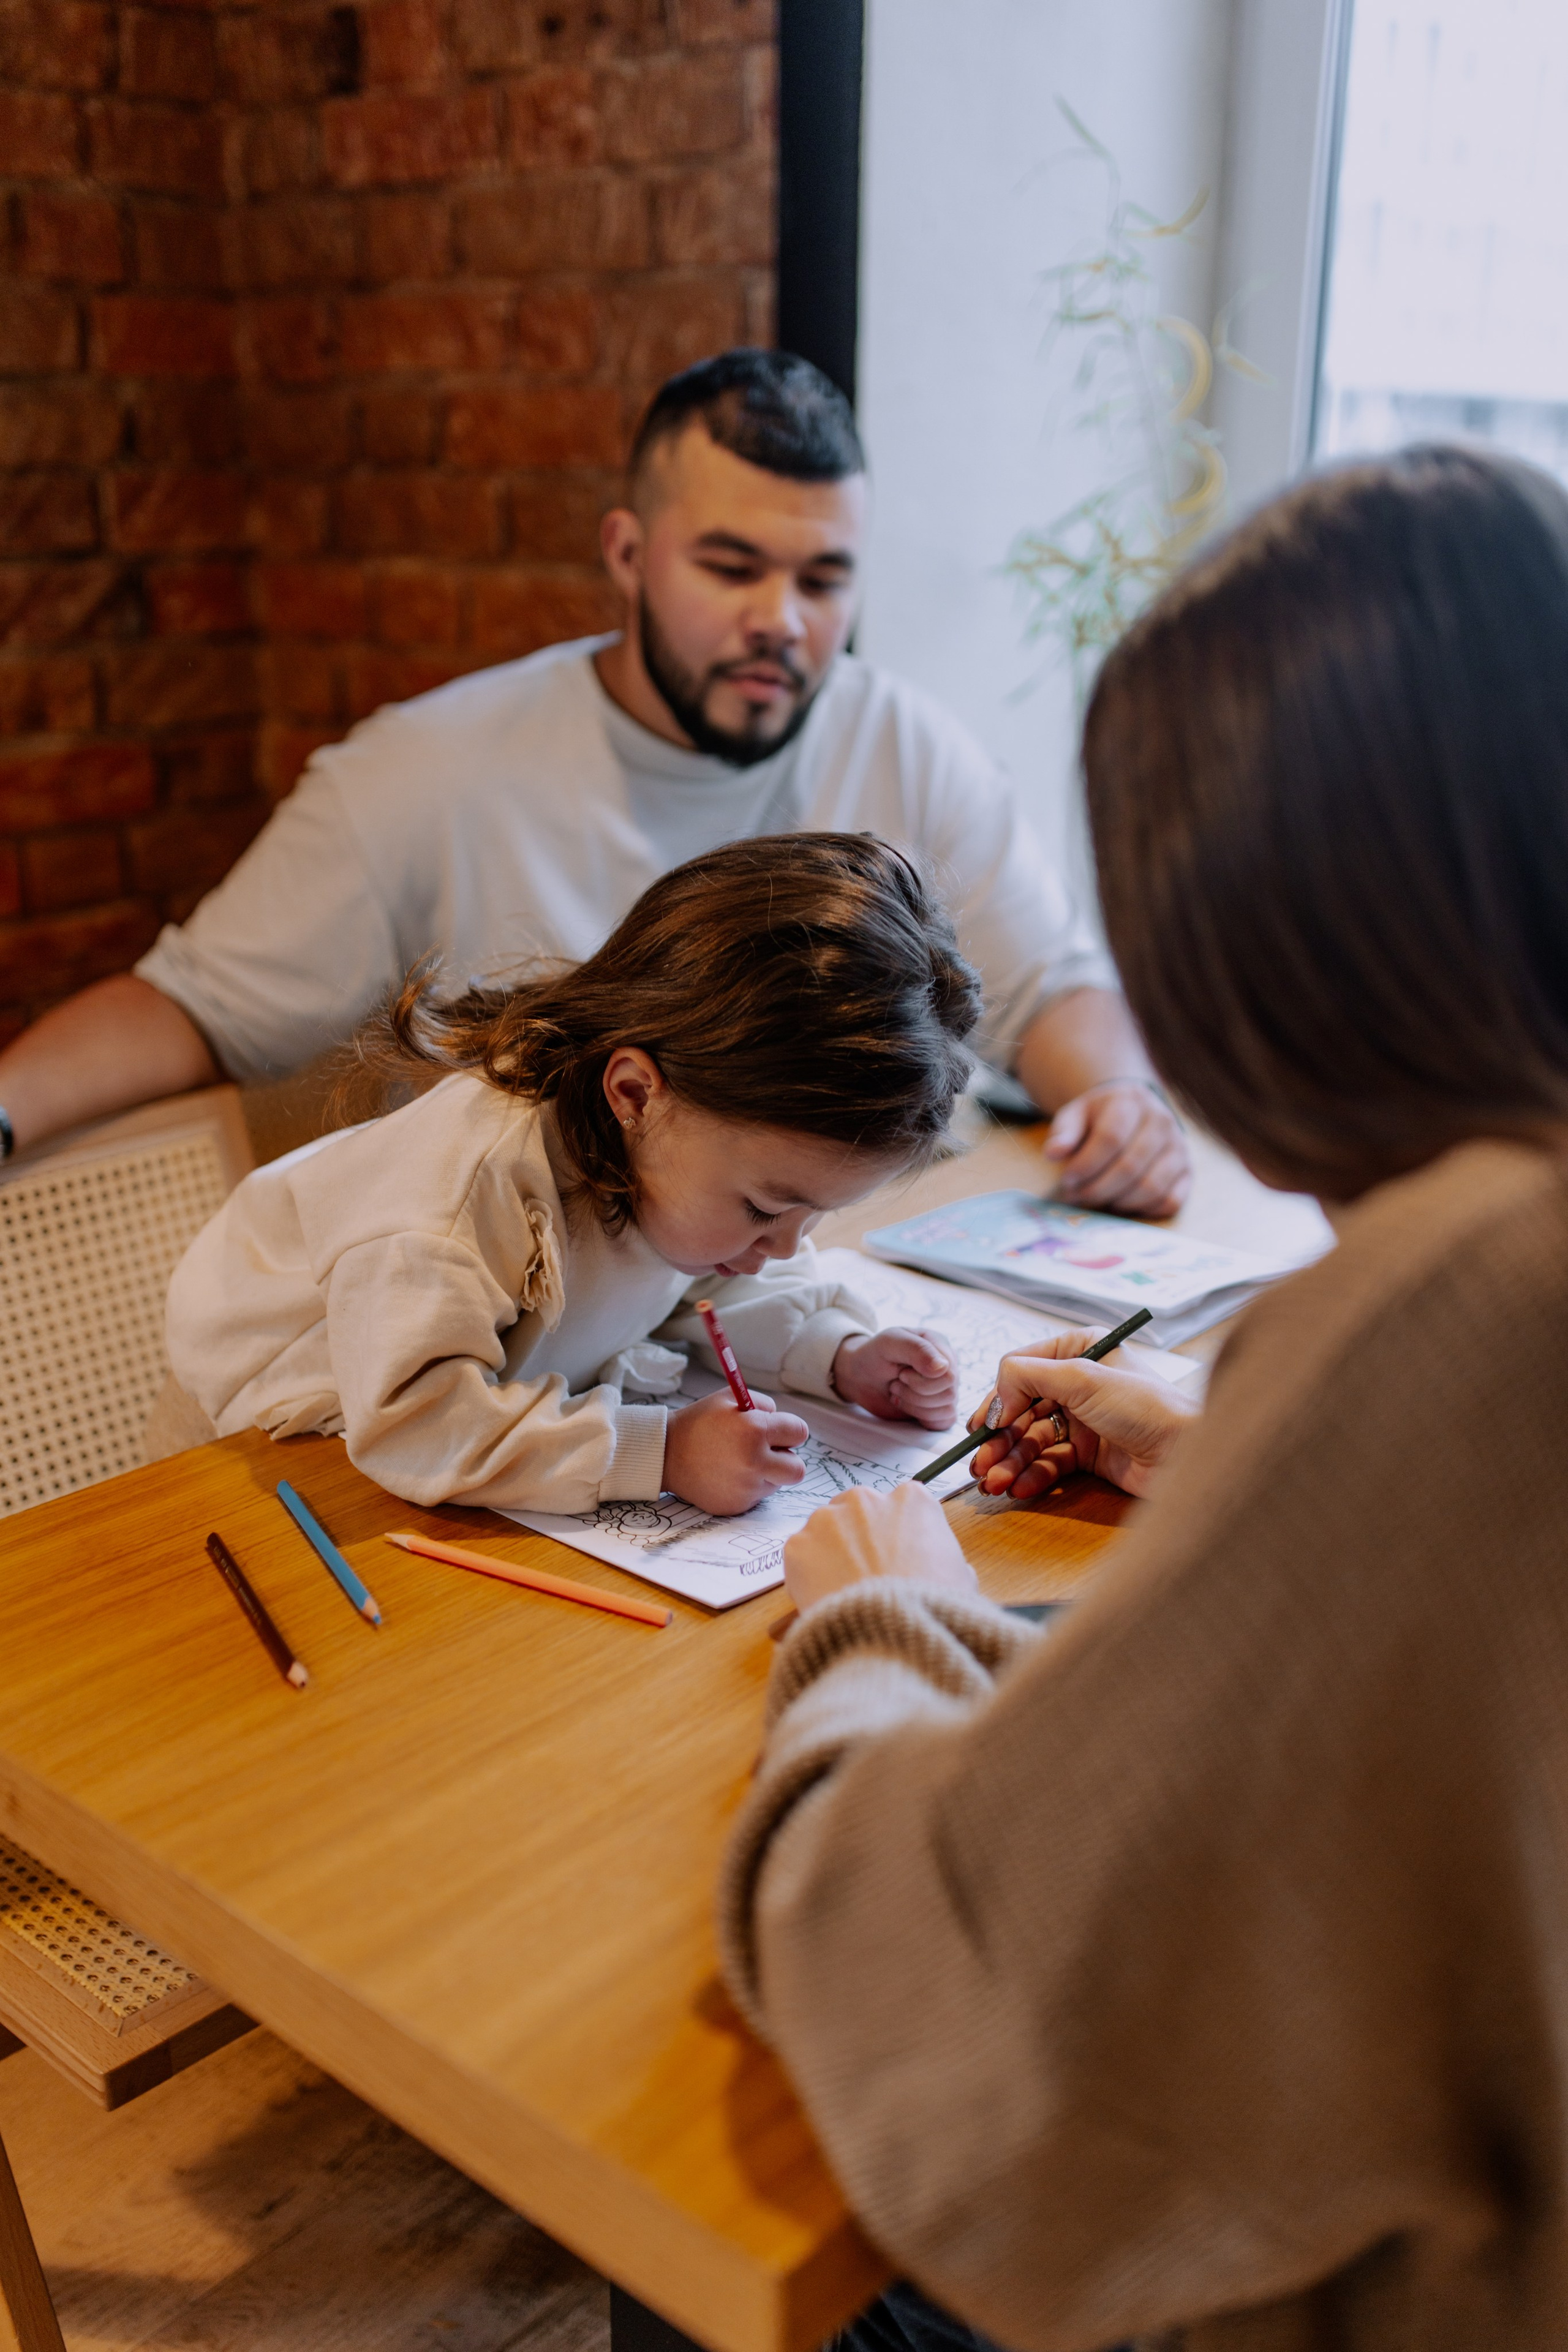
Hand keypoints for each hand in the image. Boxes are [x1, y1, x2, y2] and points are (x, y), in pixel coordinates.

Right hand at [662, 1389, 808, 1514]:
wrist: (665, 1454)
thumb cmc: (699, 1422)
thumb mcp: (730, 1398)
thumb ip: (764, 1405)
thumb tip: (782, 1420)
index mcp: (756, 1431)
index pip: (800, 1433)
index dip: (790, 1430)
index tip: (779, 1431)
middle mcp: (755, 1463)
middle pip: (798, 1469)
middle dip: (787, 1459)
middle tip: (769, 1452)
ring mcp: (746, 1488)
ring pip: (777, 1484)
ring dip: (766, 1473)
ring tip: (739, 1461)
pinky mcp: (736, 1506)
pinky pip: (756, 1497)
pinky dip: (748, 1487)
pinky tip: (727, 1475)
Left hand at [783, 1483, 977, 1612]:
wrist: (892, 1635)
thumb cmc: (932, 1608)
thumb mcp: (961, 1580)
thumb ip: (947, 1561)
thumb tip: (944, 1570)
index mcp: (912, 1501)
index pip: (900, 1506)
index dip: (896, 1535)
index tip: (895, 1558)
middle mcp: (867, 1498)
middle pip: (858, 1512)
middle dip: (860, 1538)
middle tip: (866, 1576)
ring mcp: (828, 1518)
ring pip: (825, 1531)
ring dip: (831, 1554)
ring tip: (844, 1592)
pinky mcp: (797, 1544)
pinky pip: (800, 1557)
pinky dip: (807, 1576)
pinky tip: (824, 1600)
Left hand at [832, 1327, 957, 1427]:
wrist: (860, 1375)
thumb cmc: (874, 1355)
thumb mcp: (890, 1342)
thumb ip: (917, 1350)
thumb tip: (942, 1368)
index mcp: (940, 1346)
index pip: (949, 1374)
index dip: (922, 1381)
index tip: (901, 1373)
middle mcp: (947, 1366)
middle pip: (949, 1394)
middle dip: (915, 1394)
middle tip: (897, 1383)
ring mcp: (944, 1388)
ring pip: (947, 1410)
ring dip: (915, 1405)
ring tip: (899, 1391)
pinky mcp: (938, 1407)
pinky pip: (945, 1421)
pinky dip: (923, 1418)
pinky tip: (907, 1405)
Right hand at [969, 1333, 1198, 1501]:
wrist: (1188, 1455)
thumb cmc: (1148, 1407)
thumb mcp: (1083, 1378)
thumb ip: (1030, 1376)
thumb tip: (995, 1394)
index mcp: (1080, 1350)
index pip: (1022, 1370)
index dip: (1000, 1400)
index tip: (985, 1427)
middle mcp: (1079, 1383)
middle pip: (1022, 1409)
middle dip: (999, 1438)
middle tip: (979, 1464)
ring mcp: (1083, 1419)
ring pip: (1032, 1439)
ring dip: (1010, 1461)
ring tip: (994, 1482)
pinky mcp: (1089, 1453)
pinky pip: (1049, 1462)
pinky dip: (1031, 1475)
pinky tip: (1017, 1487)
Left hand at [1044, 1081, 1189, 1215]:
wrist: (1133, 1110)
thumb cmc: (1099, 1118)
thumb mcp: (1076, 1115)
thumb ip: (1063, 1132)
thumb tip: (1053, 1153)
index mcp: (1131, 1101)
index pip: (1110, 1138)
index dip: (1086, 1164)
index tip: (1067, 1179)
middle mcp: (1162, 1121)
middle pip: (1130, 1166)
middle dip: (1097, 1189)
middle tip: (1076, 1197)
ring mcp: (1179, 1147)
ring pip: (1152, 1187)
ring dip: (1118, 1202)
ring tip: (1097, 1200)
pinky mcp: (1188, 1171)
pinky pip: (1170, 1201)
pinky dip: (1144, 1210)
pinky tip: (1122, 1204)